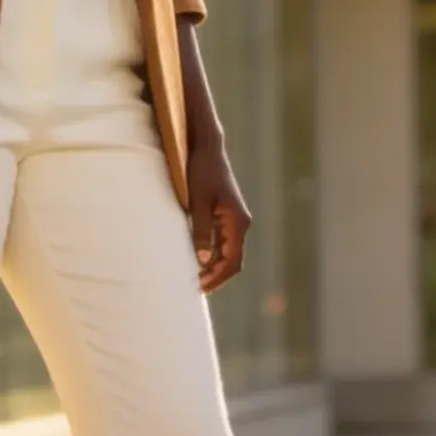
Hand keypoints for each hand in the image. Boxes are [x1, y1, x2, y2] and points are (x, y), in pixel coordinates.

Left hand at [187, 133, 250, 293]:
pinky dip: (212, 254)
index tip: (199, 288)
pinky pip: (223, 241)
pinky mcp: (226, 213)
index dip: (217, 278)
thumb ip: (200, 231)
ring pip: (228, 252)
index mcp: (237, 222)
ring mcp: (234, 218)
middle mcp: (240, 222)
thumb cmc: (200, 171)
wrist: (206, 147)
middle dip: (216, 277)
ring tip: (194, 277)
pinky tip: (197, 258)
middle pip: (233, 260)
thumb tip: (202, 260)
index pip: (232, 261)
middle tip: (195, 288)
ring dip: (214, 267)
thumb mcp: (196, 202)